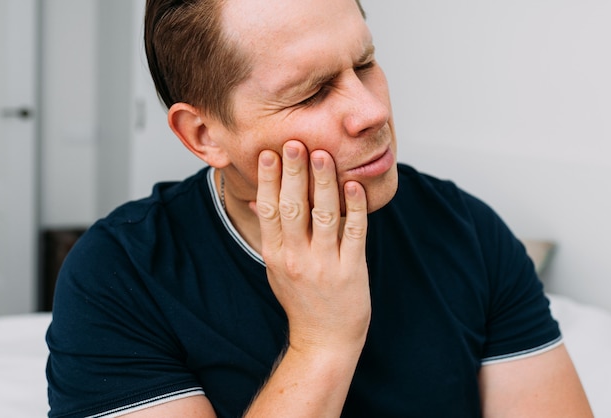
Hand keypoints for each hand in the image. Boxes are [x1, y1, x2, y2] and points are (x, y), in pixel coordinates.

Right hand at [253, 140, 370, 355]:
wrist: (324, 339)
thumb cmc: (300, 300)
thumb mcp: (275, 269)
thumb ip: (269, 235)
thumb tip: (255, 201)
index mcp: (275, 255)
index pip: (269, 210)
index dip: (268, 180)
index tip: (269, 153)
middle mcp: (297, 258)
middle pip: (293, 207)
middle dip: (293, 173)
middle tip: (294, 143)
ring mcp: (325, 264)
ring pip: (324, 215)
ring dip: (324, 183)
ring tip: (322, 154)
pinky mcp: (352, 270)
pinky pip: (354, 233)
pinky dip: (355, 208)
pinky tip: (354, 186)